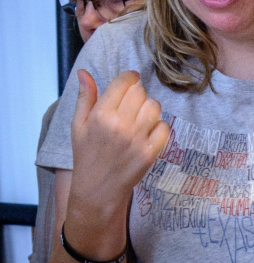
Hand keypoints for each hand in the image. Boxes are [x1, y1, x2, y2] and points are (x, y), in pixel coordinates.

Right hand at [69, 70, 169, 214]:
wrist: (98, 190)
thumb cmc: (87, 155)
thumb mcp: (78, 126)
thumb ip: (85, 98)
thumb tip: (84, 72)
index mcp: (100, 116)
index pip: (124, 82)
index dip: (130, 78)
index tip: (130, 81)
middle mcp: (119, 125)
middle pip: (141, 92)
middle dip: (138, 94)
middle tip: (131, 105)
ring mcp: (137, 139)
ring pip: (155, 107)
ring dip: (149, 110)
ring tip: (139, 120)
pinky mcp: (151, 152)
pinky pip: (165, 127)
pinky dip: (159, 128)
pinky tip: (147, 134)